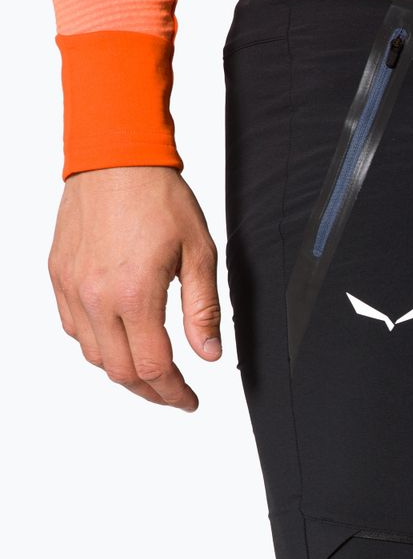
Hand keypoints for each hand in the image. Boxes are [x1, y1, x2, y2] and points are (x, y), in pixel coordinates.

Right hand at [48, 166, 221, 411]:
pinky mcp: (58, 276)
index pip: (155, 367)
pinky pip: (73, 329)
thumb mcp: (199, 254)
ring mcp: (71, 287)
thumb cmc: (159, 198)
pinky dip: (98, 346)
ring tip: (151, 372)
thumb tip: (209, 354)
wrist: (115, 157)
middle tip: (174, 394)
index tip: (189, 401)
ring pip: (94, 356)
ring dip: (124, 372)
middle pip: (121, 371)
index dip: (174, 392)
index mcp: (134, 294)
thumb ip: (203, 310)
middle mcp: (95, 296)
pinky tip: (120, 341)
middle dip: (152, 391)